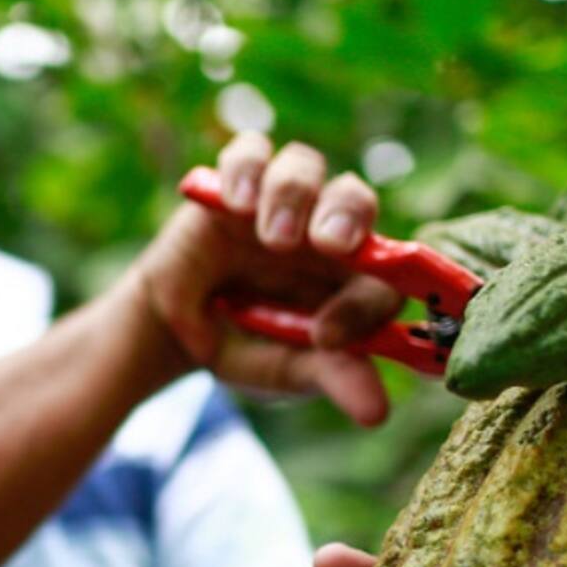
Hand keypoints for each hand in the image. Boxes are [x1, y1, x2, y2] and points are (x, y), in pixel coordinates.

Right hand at [136, 133, 403, 425]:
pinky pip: (249, 151)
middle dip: (347, 215)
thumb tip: (377, 415)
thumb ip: (335, 377)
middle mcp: (326, 231)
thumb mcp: (291, 370)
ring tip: (272, 239)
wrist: (182, 336)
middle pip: (355, 198)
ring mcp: (282, 203)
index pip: (384, 275)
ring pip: (305, 167)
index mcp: (357, 276)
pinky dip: (245, 169)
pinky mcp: (236, 184)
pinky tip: (235, 203)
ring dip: (293, 197)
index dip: (364, 302)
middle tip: (330, 245)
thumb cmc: (251, 349)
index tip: (326, 338)